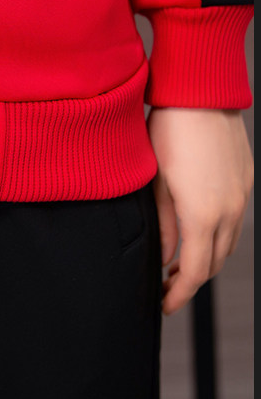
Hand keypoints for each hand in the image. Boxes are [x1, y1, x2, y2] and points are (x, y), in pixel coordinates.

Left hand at [147, 108, 253, 314]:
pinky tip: (197, 233)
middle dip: (189, 282)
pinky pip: (234, 221)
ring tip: (177, 264)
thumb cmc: (168, 133)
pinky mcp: (245, 181)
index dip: (177, 294)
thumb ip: (162, 225)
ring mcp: (241, 195)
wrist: (200, 93)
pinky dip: (216, 237)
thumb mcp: (154, 183)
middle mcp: (229, 211)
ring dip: (204, 260)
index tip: (162, 305)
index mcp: (203, 216)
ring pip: (227, 244)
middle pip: (213, 263)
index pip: (193, 272)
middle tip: (164, 287)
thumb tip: (165, 257)